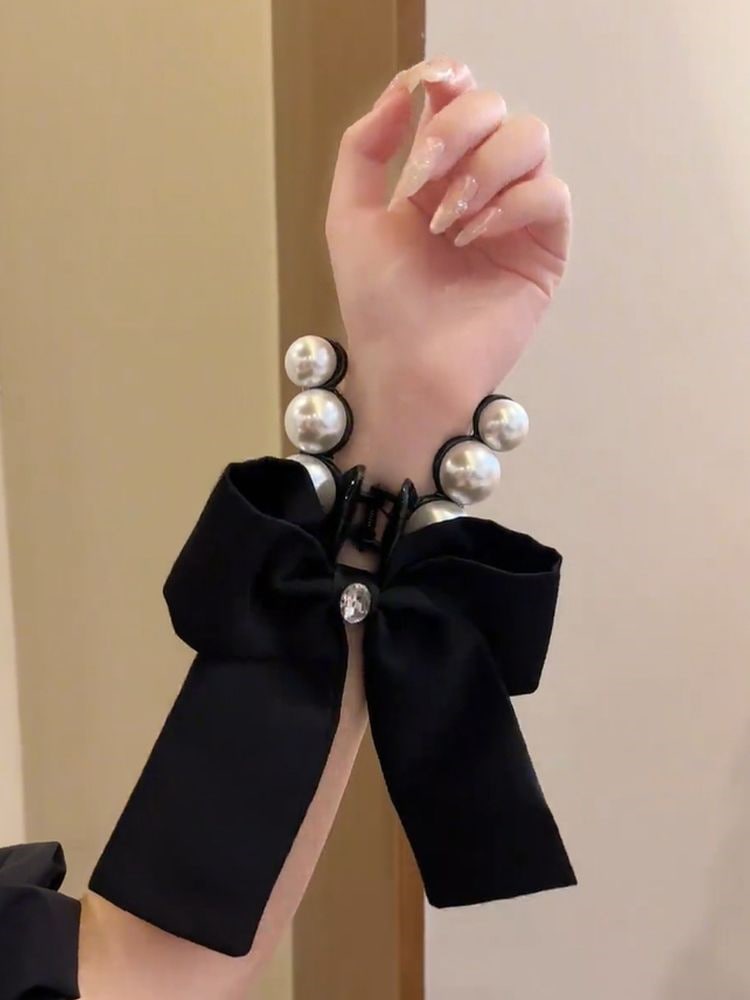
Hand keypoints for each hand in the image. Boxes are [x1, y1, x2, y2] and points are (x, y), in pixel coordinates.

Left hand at [327, 57, 571, 492]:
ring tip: (449, 222)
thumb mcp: (349, 218)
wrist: (407, 367)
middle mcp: (479, 186)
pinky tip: (476, 236)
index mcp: (435, 176)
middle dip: (457, 129)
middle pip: (496, 111)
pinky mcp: (545, 248)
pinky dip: (513, 203)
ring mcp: (516, 216)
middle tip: (424, 175)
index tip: (434, 84)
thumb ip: (365, 148)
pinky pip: (550, 194)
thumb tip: (403, 91)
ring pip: (530, 140)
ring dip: (484, 168)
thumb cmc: (377, 303)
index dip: (450, 82)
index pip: (457, 103)